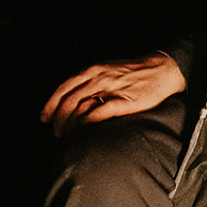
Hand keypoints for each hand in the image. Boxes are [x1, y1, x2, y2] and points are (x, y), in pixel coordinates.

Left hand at [40, 53, 185, 136]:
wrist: (162, 70)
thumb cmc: (134, 73)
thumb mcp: (108, 71)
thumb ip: (91, 82)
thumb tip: (73, 98)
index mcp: (93, 70)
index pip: (64, 88)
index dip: (51, 104)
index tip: (44, 118)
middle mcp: (99, 77)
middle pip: (68, 100)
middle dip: (58, 118)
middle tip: (56, 132)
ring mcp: (111, 89)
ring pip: (80, 107)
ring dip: (70, 124)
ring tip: (67, 136)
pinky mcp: (124, 101)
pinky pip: (99, 113)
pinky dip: (87, 123)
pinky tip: (83, 131)